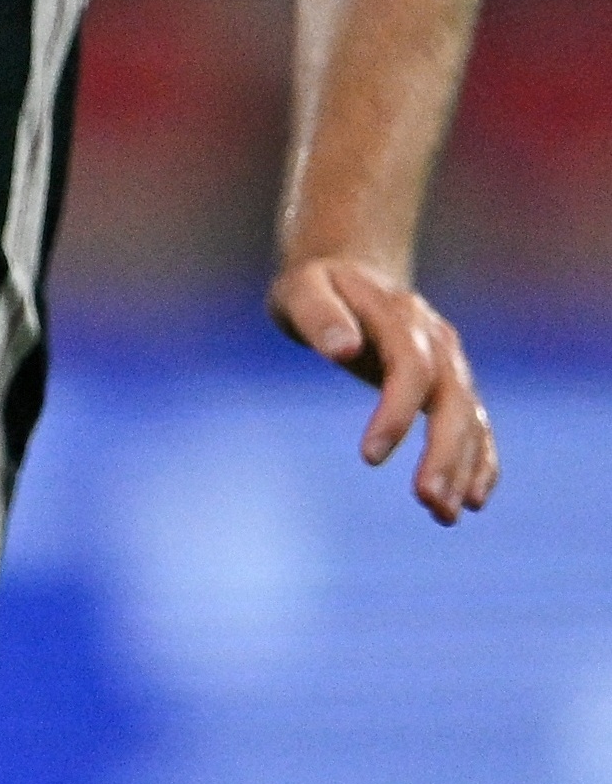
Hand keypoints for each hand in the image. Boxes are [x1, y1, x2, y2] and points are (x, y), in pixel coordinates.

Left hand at [267, 255, 496, 523]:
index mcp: (400, 314)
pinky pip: (476, 424)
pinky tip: (472, 500)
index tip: (369, 457)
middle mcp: (438, 340)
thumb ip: (319, 315)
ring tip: (443, 515)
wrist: (350, 267)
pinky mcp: (452, 383)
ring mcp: (451, 362)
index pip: (410, 367)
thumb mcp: (303, 290)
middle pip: (452, 399)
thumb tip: (344, 349)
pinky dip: (480, 460)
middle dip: (445, 453)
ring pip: (469, 418)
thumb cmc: (316, 285)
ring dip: (463, 467)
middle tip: (428, 502)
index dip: (395, 412)